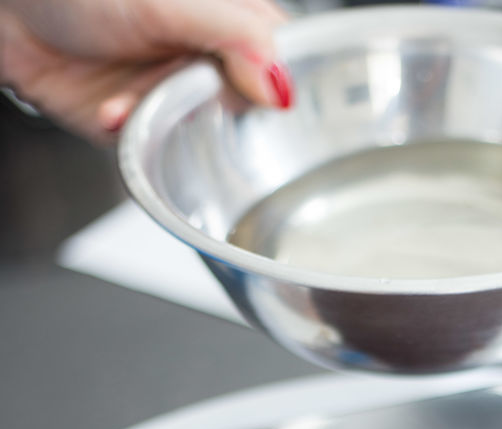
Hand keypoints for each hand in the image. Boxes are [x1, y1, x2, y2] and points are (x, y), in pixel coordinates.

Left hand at [0, 0, 289, 141]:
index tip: (261, 101)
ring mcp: (173, 93)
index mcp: (229, 18)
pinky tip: (110, 114)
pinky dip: (132, 137)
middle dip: (205, 109)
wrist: (10, 10)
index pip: (279, 60)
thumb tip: (283, 86)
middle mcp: (205, 58)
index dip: (274, 86)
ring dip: (159, 122)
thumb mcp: (169, 1)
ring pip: (194, 133)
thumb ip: (234, 36)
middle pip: (240, 107)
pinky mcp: (142, 126)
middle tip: (183, 95)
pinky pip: (156, 150)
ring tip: (124, 103)